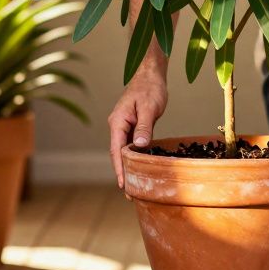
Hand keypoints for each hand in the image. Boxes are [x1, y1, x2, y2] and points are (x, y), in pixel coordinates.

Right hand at [107, 70, 168, 188]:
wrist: (151, 74)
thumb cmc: (150, 87)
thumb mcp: (149, 107)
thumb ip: (145, 127)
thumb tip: (140, 146)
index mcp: (118, 122)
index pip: (117, 150)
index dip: (119, 169)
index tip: (123, 185)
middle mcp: (118, 126)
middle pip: (118, 154)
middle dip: (123, 173)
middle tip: (130, 194)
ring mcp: (125, 126)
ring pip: (125, 151)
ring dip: (128, 167)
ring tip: (135, 187)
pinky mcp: (133, 126)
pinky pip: (132, 145)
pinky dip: (135, 157)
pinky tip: (140, 168)